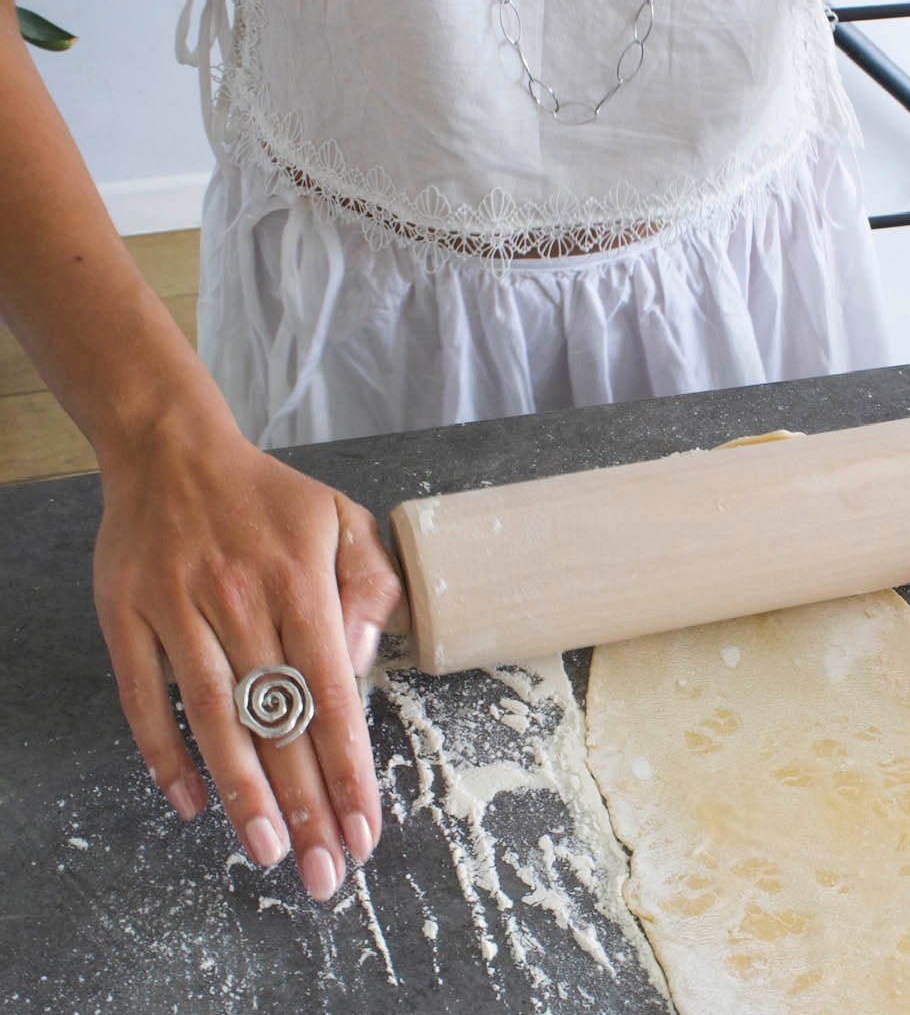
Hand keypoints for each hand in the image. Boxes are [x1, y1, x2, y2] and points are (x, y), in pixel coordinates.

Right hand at [92, 415, 403, 900]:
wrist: (174, 450)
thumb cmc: (269, 499)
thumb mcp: (342, 519)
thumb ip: (369, 585)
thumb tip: (362, 660)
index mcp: (300, 578)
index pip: (331, 691)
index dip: (347, 767)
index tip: (364, 829)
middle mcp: (241, 597)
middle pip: (277, 720)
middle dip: (305, 804)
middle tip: (323, 872)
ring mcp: (178, 607)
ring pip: (213, 718)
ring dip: (241, 793)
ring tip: (267, 851)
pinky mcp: (127, 616)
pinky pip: (145, 698)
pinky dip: (164, 756)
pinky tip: (190, 805)